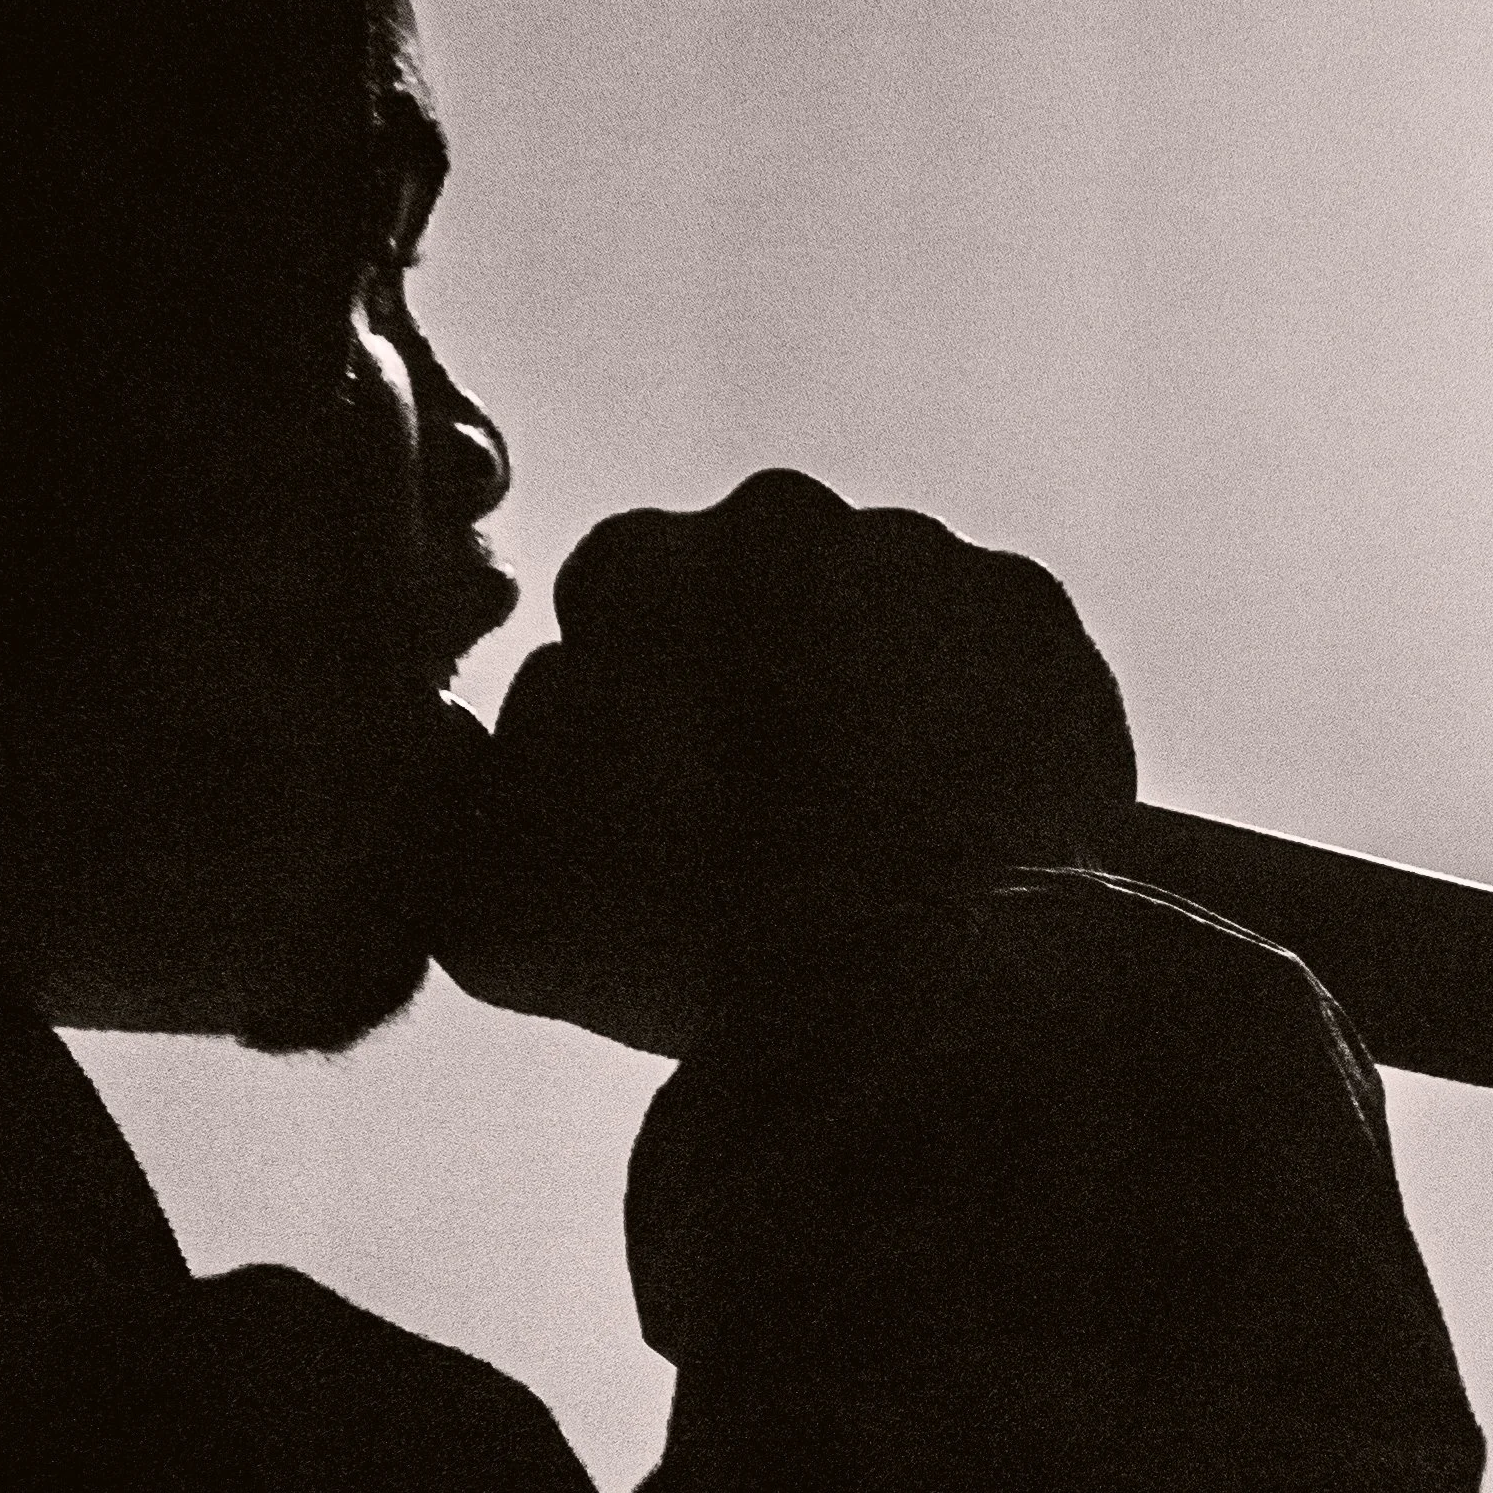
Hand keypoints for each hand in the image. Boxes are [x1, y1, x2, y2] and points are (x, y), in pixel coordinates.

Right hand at [432, 470, 1136, 1056]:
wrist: (922, 972)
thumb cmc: (689, 937)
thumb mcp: (495, 909)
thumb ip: (457, 811)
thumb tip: (489, 756)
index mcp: (635, 566)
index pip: (611, 599)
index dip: (630, 700)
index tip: (663, 794)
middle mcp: (777, 521)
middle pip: (748, 592)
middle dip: (753, 673)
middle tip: (769, 812)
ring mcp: (915, 551)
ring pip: (869, 611)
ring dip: (864, 689)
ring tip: (873, 829)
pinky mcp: (1036, 611)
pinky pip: (986, 651)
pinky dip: (970, 719)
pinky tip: (955, 821)